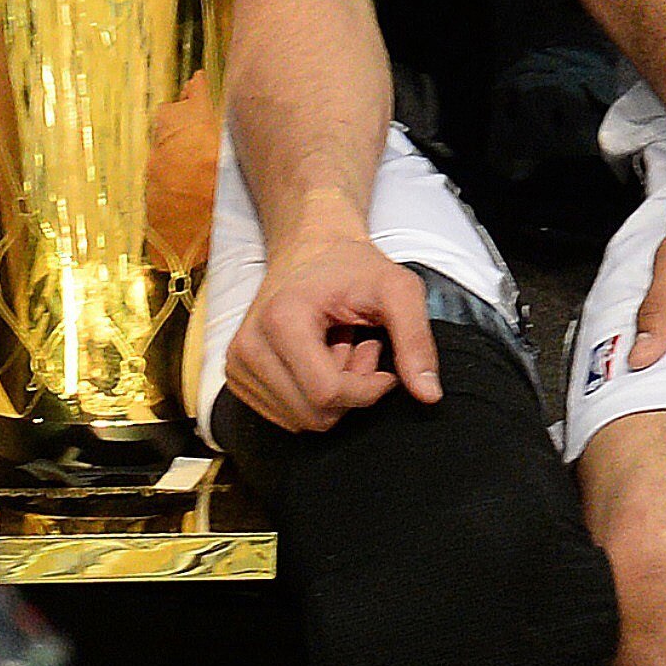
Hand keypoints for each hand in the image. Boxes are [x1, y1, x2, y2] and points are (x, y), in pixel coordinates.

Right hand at [226, 230, 442, 432]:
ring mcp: (237, 363)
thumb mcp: (397, 290)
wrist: (309, 246)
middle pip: (314, 414)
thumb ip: (416, 340)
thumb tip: (428, 395)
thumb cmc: (351, 266)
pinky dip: (310, 395)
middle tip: (358, 347)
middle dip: (349, 391)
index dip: (367, 389)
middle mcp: (249, 346)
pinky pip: (286, 415)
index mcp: (281, 321)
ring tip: (338, 349)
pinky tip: (318, 359)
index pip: (327, 394)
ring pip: (301, 419)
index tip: (381, 357)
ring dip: (331, 394)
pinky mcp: (236, 375)